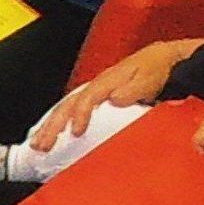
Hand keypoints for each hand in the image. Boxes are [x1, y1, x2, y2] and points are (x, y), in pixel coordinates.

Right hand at [30, 38, 188, 150]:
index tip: (76, 132)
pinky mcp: (97, 99)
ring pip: (66, 108)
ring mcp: (95, 92)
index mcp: (108, 80)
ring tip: (37, 144)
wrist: (165, 60)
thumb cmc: (158, 69)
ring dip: (50, 127)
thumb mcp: (150, 77)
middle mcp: (97, 85)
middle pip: (68, 104)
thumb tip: (114, 99)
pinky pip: (72, 110)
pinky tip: (51, 135)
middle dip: (53, 125)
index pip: (87, 98)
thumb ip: (133, 88)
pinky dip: (59, 123)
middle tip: (41, 145)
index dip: (80, 115)